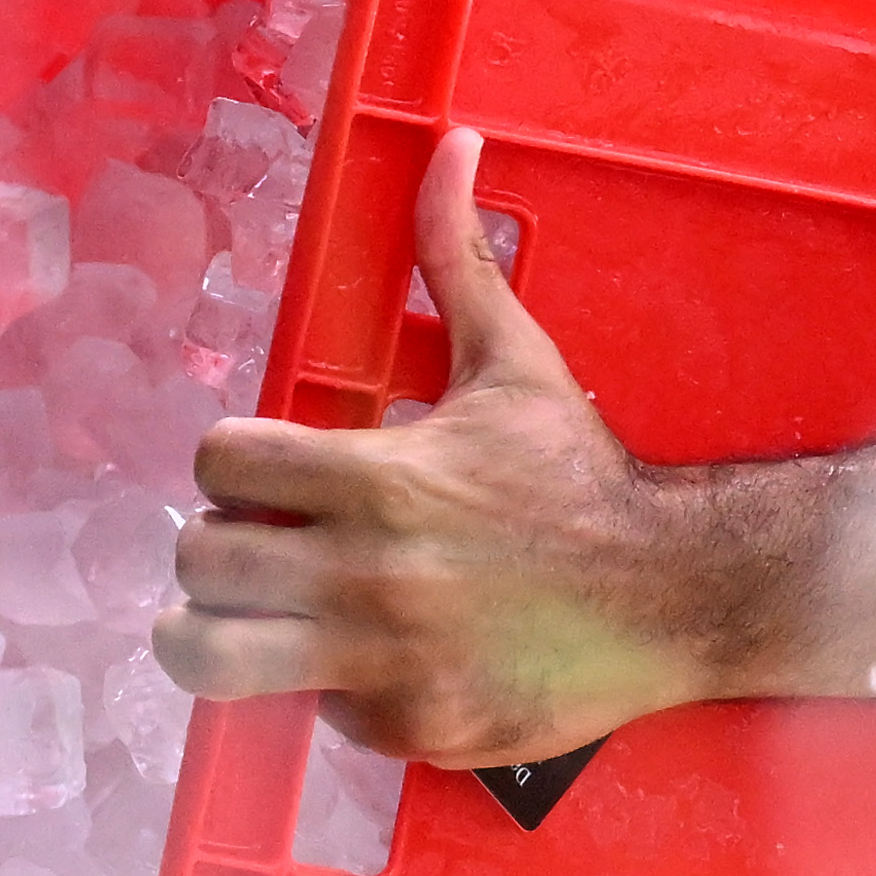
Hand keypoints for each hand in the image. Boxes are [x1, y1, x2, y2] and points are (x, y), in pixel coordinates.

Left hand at [153, 128, 746, 767]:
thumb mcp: (511, 358)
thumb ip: (452, 255)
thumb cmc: (579, 476)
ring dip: (219, 634)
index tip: (259, 473)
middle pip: (199, 563)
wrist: (676, 590)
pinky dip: (333, 690)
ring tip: (250, 617)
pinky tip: (372, 658)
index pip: (220, 463)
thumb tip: (446, 146)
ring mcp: (387, 662)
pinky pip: (318, 714)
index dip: (229, 462)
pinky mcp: (414, 728)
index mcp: (379, 478)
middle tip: (255, 543)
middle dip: (218, 545)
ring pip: (214, 660)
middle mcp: (369, 575)